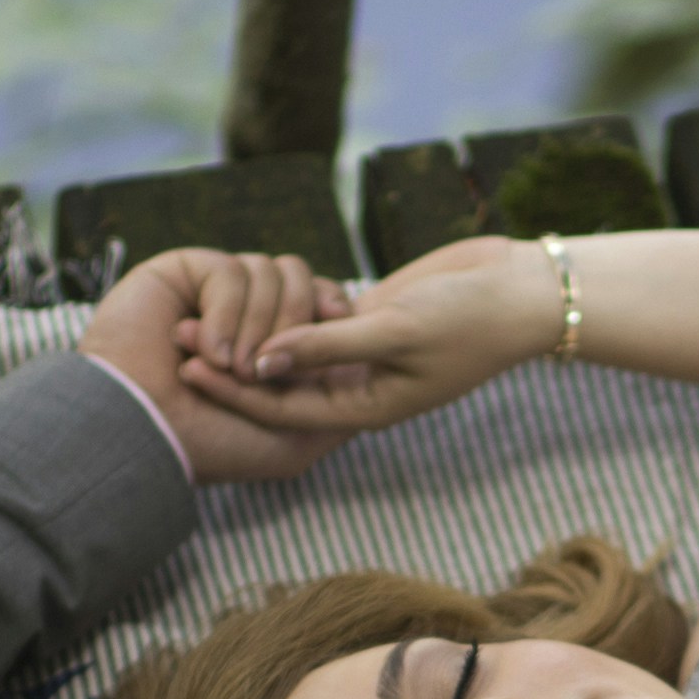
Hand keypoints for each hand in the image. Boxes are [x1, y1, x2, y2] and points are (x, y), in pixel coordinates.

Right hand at [80, 244, 365, 484]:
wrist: (141, 432)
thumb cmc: (211, 446)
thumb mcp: (292, 443)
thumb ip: (336, 407)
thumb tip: (363, 368)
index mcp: (272, 344)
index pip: (321, 303)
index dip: (332, 314)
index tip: (334, 338)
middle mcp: (246, 313)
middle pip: (302, 280)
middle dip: (292, 328)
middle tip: (258, 372)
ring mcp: (215, 292)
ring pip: (271, 271)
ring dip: (254, 327)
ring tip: (223, 367)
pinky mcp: (184, 273)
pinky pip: (231, 270)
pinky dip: (225, 313)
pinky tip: (198, 348)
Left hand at [209, 234, 564, 435]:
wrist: (520, 289)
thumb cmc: (468, 318)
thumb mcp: (394, 330)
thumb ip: (326, 346)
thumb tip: (262, 362)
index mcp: (365, 407)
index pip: (285, 408)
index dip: (234, 391)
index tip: (190, 368)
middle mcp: (357, 387)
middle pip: (280, 382)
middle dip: (230, 363)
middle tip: (179, 338)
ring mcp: (361, 354)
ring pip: (292, 351)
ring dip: (249, 334)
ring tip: (198, 310)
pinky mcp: (368, 319)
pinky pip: (313, 321)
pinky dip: (281, 310)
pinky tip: (240, 290)